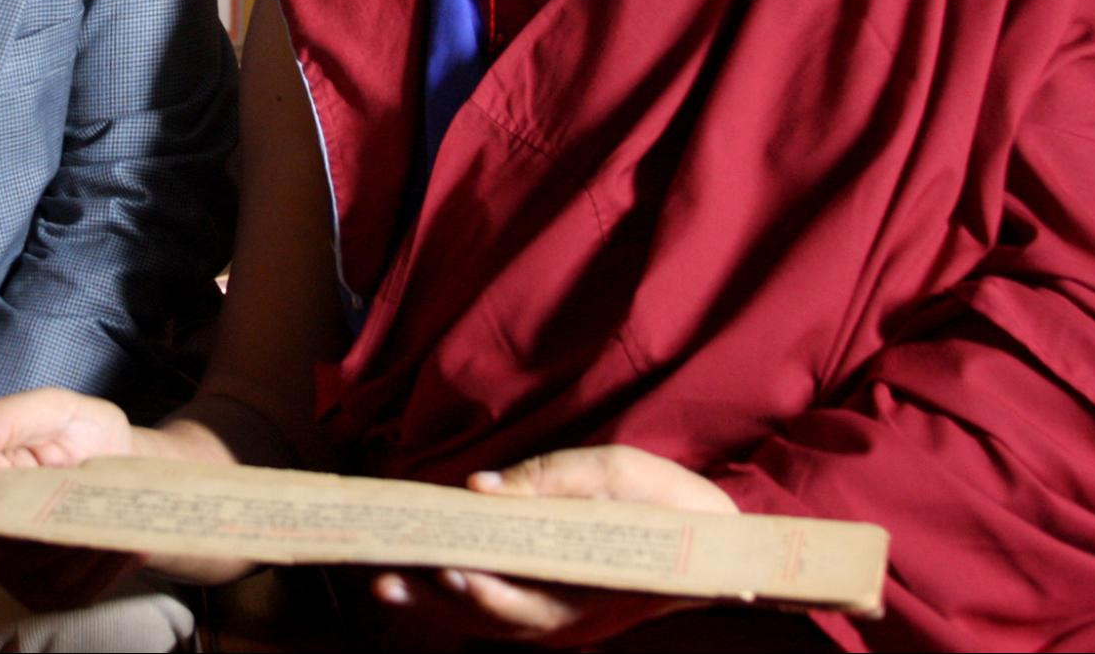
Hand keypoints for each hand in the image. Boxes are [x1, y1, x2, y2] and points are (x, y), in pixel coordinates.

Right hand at [0, 388, 142, 610]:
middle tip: (99, 504)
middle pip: (15, 549)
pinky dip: (108, 571)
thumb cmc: (82, 433)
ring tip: (121, 523)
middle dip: (63, 528)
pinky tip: (132, 546)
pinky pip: (75, 594)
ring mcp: (17, 568)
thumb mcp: (52, 409)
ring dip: (90, 552)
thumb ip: (4, 418)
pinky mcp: (49, 591)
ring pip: (49, 575)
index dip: (18, 497)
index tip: (59, 477)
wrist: (126, 462)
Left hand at [372, 445, 737, 648]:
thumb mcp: (618, 471)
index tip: (447, 570)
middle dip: (436, 599)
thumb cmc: (666, 502)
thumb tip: (479, 487)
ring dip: (434, 604)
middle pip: (494, 619)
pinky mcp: (550, 610)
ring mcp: (561, 620)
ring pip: (488, 622)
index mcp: (594, 586)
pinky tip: (418, 581)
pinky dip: (455, 601)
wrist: (710, 543)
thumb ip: (549, 479)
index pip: (529, 601)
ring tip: (384, 581)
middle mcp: (572, 616)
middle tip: (385, 577)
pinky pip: (496, 613)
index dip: (485, 590)